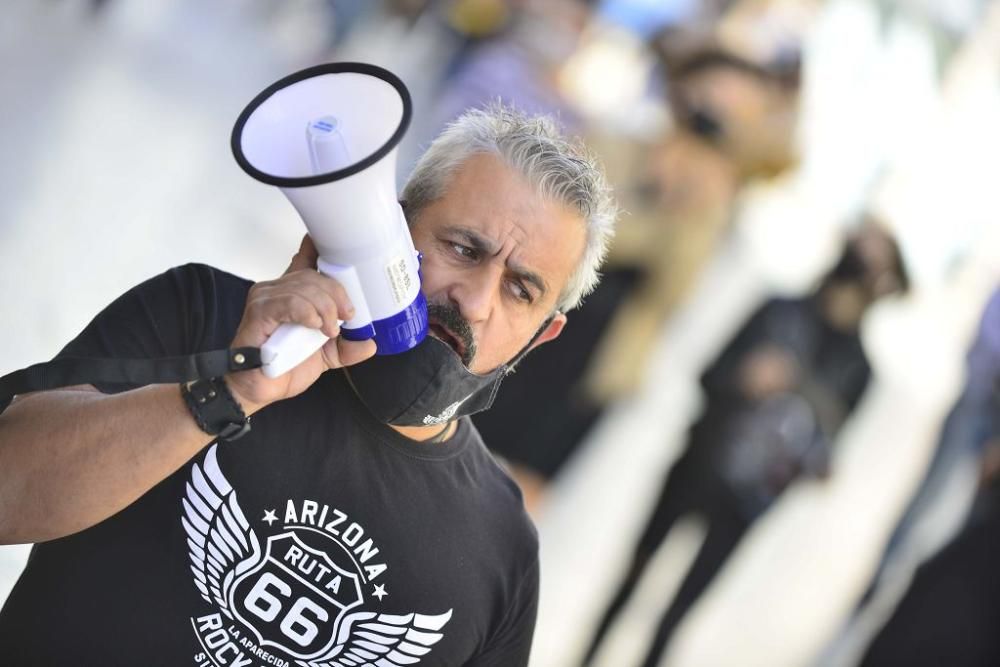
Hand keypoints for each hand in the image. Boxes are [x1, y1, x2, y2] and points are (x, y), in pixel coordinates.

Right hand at [226, 235, 375, 411]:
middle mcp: (278, 290)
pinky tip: (314, 326)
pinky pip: (289, 301)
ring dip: (325, 308)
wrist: (260, 389)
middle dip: (337, 295)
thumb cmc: (284, 367)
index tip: (342, 255)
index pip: (307, 259)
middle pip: (314, 275)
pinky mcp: (259, 311)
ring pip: (304, 286)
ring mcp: (266, 298)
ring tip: (328, 331)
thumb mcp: (326, 356)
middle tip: (346, 318)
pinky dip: (308, 312)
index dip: (321, 250)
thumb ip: (348, 346)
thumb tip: (370, 342)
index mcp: (294, 295)